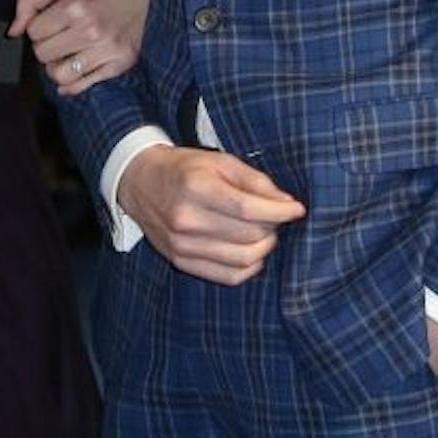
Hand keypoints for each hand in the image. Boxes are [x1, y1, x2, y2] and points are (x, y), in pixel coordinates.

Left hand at [10, 0, 153, 94]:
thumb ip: (30, 0)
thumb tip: (13, 31)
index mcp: (75, 6)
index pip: (34, 32)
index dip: (36, 26)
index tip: (50, 20)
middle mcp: (91, 31)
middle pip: (43, 55)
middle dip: (45, 45)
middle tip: (58, 35)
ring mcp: (107, 50)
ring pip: (60, 75)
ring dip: (56, 65)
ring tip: (65, 52)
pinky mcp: (120, 63)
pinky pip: (82, 85)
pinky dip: (70, 83)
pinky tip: (72, 68)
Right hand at [117, 147, 304, 283]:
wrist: (139, 183)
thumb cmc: (184, 169)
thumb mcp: (219, 161)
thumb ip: (255, 181)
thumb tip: (288, 204)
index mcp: (196, 188)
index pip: (248, 209)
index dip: (279, 211)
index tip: (297, 209)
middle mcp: (186, 219)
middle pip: (249, 235)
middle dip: (272, 226)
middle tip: (273, 215)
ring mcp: (182, 245)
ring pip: (243, 259)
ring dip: (263, 247)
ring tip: (262, 232)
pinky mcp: (181, 262)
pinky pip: (229, 276)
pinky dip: (249, 267)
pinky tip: (249, 250)